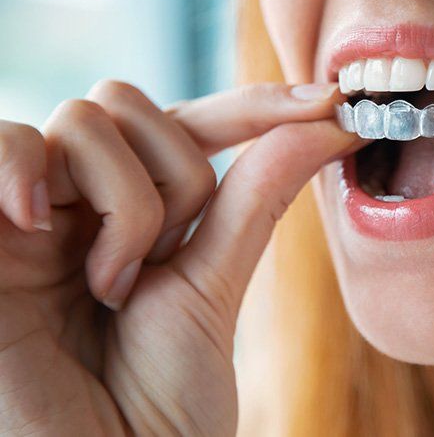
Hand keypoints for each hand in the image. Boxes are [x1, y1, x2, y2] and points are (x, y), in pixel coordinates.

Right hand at [0, 80, 357, 434]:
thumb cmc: (159, 400)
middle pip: (132, 105)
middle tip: (161, 265)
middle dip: (173, 177)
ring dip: (124, 207)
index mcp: (134, 213)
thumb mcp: (214, 285)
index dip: (255, 106)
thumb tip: (325, 124)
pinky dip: (31, 175)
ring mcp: (27, 209)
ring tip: (111, 286)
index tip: (331, 101)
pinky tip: (36, 230)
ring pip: (87, 120)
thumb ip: (256, 197)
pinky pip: (8, 142)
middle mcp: (80, 202)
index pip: (191, 126)